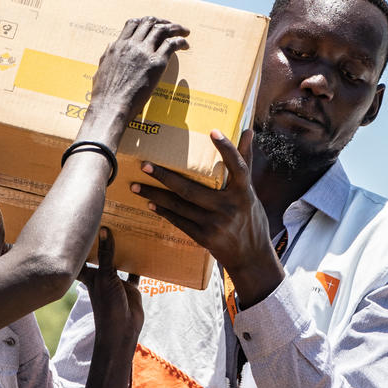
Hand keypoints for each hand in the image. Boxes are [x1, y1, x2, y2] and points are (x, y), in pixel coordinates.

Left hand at [77, 227, 143, 349]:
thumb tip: (104, 230)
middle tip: (105, 220)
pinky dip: (138, 264)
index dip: (77, 243)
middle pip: (100, 256)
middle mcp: (101, 276)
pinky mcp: (130, 287)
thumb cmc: (107, 305)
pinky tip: (144, 251)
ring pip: (117, 262)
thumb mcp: (105, 277)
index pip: (80, 256)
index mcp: (89, 275)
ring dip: (121, 250)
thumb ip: (106, 255)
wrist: (122, 330)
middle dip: (101, 242)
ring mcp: (116, 281)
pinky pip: (134, 273)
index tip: (77, 224)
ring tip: (126, 230)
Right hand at [82, 17, 189, 144]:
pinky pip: (172, 44)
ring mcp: (144, 53)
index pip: (133, 24)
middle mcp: (131, 45)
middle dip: (163, 22)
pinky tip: (185, 45)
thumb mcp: (100, 69)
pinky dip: (181, 41)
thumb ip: (107, 56)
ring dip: (176, 28)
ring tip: (184, 32)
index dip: (145, 22)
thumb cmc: (104, 95)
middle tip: (171, 27)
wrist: (110, 106)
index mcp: (117, 46)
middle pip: (149, 22)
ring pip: (162, 29)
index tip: (153, 25)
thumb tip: (111, 47)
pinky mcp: (156, 63)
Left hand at [131, 129, 284, 306]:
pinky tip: (150, 202)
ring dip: (155, 194)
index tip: (213, 131)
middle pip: (190, 188)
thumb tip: (249, 131)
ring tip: (136, 185)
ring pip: (179, 206)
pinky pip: (179, 221)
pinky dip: (164, 211)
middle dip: (165, 177)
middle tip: (145, 165)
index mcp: (244, 192)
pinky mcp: (204, 237)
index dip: (227, 148)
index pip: (237, 166)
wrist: (251, 257)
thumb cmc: (250, 218)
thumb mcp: (250, 192)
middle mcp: (229, 207)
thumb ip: (244, 162)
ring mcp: (215, 224)